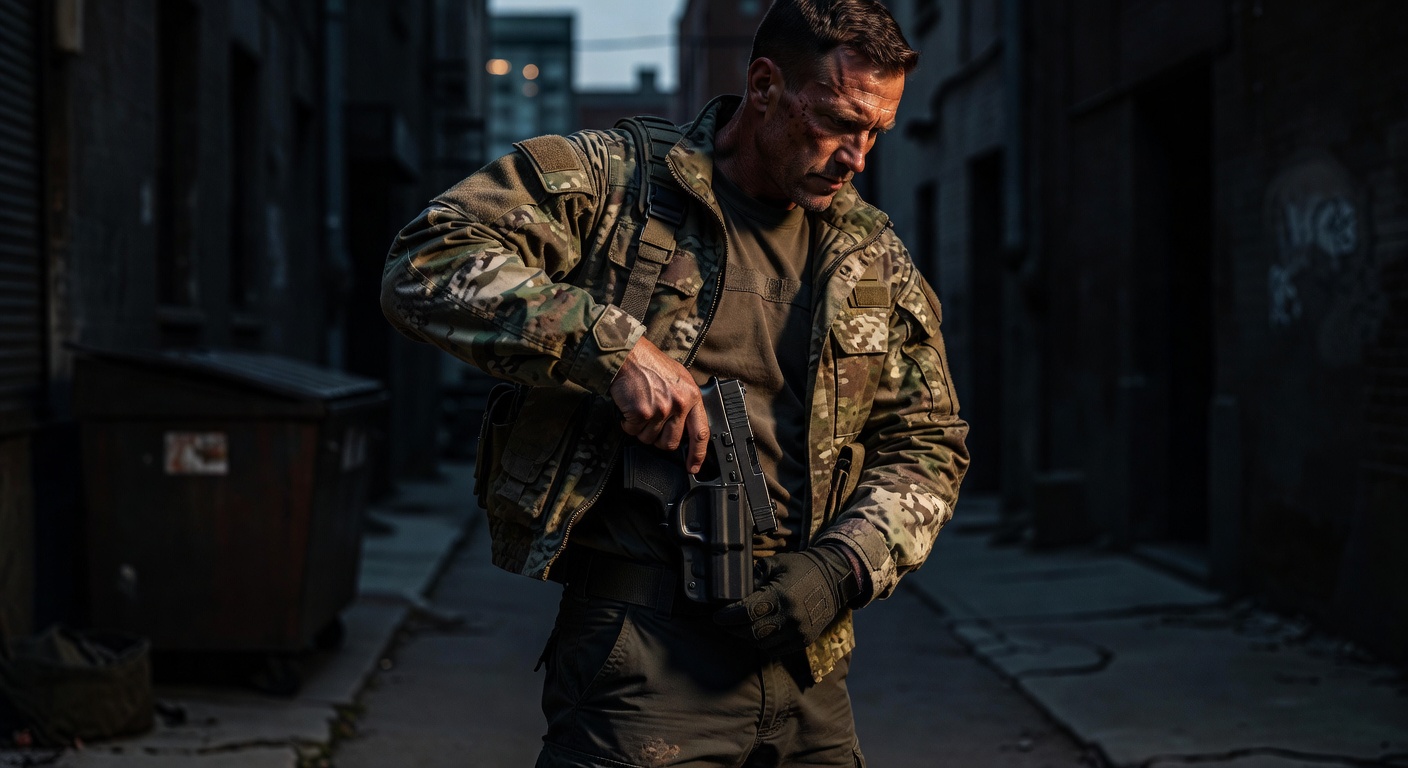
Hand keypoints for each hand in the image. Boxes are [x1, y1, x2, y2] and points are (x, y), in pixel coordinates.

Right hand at [609, 338, 708, 473]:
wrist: (628, 355)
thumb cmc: (650, 364)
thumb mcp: (679, 379)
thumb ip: (686, 402)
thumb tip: (686, 426)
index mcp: (691, 396)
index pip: (700, 432)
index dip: (698, 454)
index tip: (694, 466)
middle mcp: (678, 404)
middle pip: (670, 443)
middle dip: (659, 439)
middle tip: (652, 425)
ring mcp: (660, 410)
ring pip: (649, 439)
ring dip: (641, 429)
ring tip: (640, 408)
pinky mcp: (641, 413)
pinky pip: (633, 431)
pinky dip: (628, 423)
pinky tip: (630, 407)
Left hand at [713, 544, 857, 653]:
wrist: (835, 579)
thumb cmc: (803, 568)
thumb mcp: (777, 564)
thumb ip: (756, 577)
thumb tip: (736, 591)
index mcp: (781, 596)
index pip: (746, 613)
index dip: (728, 617)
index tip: (717, 617)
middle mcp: (790, 617)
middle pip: (751, 632)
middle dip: (734, 629)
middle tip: (725, 624)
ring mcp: (798, 631)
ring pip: (762, 644)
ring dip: (747, 638)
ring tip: (740, 628)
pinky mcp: (804, 640)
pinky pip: (777, 650)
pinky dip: (763, 644)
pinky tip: (758, 634)